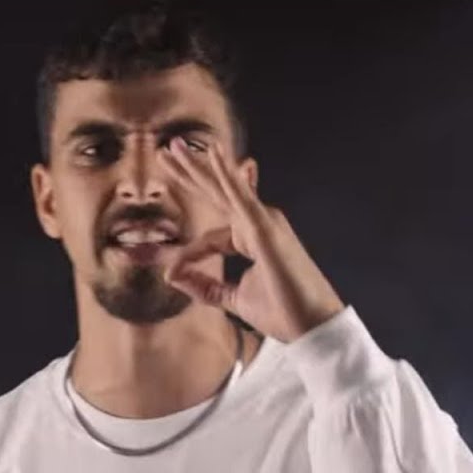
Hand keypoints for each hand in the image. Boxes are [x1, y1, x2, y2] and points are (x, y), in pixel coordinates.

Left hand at [160, 137, 345, 342]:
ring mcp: (263, 223)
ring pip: (224, 188)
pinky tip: (214, 153)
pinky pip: (242, 196)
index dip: (182, 254)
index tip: (161, 268)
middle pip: (216, 195)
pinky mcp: (266, 229)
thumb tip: (171, 275)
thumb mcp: (234, 299)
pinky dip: (228, 174)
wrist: (311, 327)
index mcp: (250, 239)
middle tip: (165, 151)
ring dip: (198, 165)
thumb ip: (205, 287)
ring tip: (174, 145)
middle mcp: (257, 224)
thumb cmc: (282, 312)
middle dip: (189, 173)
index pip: (207, 238)